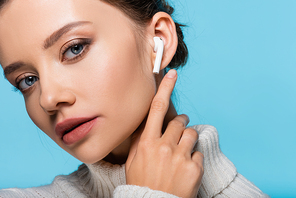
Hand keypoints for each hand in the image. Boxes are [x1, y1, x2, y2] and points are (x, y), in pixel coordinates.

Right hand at [125, 69, 203, 197]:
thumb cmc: (141, 183)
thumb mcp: (134, 160)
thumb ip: (142, 140)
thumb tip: (148, 123)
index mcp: (148, 143)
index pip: (157, 108)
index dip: (165, 88)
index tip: (173, 74)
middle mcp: (164, 147)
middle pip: (178, 121)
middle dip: (180, 122)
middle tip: (179, 128)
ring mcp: (180, 157)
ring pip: (191, 134)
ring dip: (188, 138)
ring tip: (181, 150)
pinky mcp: (194, 168)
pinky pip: (198, 153)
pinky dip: (193, 157)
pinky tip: (185, 167)